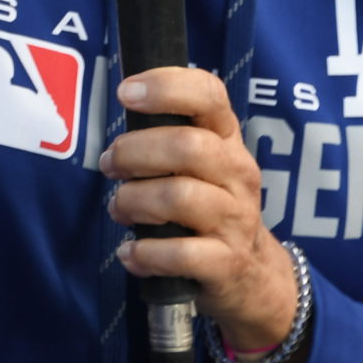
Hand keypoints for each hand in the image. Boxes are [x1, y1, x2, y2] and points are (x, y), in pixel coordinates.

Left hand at [101, 67, 296, 348]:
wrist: (253, 275)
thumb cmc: (209, 206)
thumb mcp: (200, 165)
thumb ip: (166, 135)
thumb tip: (118, 106)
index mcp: (227, 140)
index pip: (209, 95)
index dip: (166, 87)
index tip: (125, 93)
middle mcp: (238, 174)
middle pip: (187, 146)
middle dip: (134, 152)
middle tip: (109, 165)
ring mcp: (236, 219)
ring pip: (180, 196)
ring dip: (133, 201)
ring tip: (119, 209)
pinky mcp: (227, 262)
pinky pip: (180, 253)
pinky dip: (145, 253)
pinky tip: (130, 253)